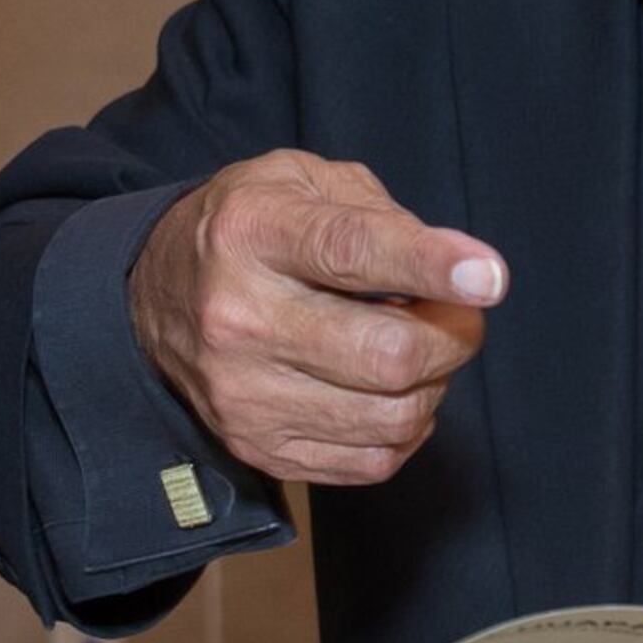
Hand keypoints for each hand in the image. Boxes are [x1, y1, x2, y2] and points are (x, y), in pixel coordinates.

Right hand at [129, 151, 506, 486]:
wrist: (153, 294)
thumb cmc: (251, 227)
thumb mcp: (302, 180)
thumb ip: (381, 215)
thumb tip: (459, 277)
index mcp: (252, 233)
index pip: (351, 253)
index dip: (430, 267)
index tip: (489, 278)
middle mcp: (237, 317)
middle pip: (386, 355)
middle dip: (452, 336)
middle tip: (457, 313)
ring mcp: (243, 393)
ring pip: (391, 418)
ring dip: (434, 384)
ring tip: (418, 349)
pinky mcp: (256, 446)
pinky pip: (371, 463)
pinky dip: (405, 430)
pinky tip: (391, 392)